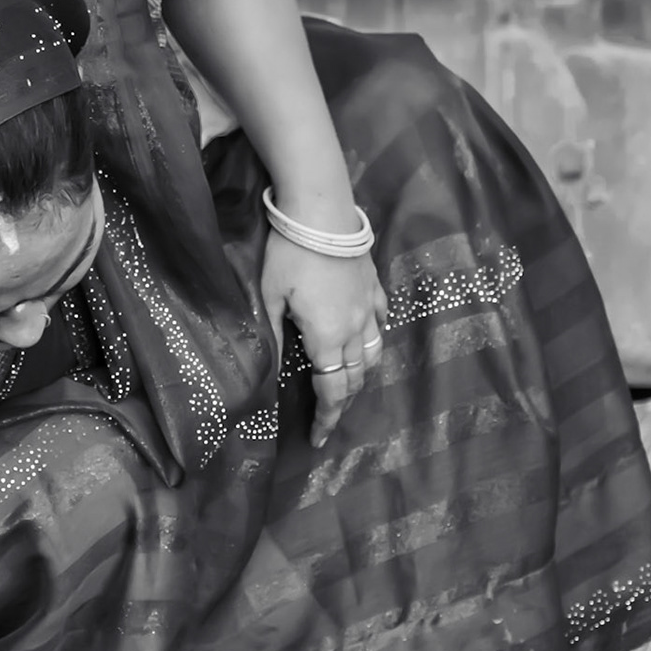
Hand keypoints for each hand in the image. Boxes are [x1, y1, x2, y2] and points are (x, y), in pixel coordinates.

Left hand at [260, 230, 387, 448]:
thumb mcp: (269, 299)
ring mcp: (369, 308)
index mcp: (327, 339)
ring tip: (348, 387)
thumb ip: (273, 337)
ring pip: (374, 355)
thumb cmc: (289, 254)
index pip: (331, 391)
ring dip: (361, 377)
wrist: (321, 210)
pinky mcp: (374, 287)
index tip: (318, 441)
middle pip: (355, 379)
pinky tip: (366, 341)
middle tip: (328, 418)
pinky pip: (381, 322)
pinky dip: (374, 340)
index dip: (326, 420)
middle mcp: (355, 329)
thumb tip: (270, 371)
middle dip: (342, 404)